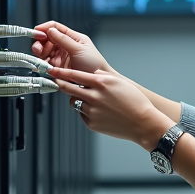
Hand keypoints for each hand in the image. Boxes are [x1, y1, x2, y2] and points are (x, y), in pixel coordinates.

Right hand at [32, 21, 113, 74]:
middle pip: (47, 39)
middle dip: (40, 42)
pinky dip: (42, 63)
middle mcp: (66, 46)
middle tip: (38, 48)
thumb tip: (50, 30)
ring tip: (41, 56)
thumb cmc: (95, 65)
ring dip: (40, 53)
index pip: (55, 28)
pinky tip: (44, 64)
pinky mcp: (58, 68)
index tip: (37, 32)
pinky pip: (46, 63)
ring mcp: (61, 57)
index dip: (45, 28)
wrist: (98, 83)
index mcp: (73, 38)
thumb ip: (64, 39)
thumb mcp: (79, 49)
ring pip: (45, 51)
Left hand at [51, 66, 172, 148]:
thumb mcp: (119, 82)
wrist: (142, 123)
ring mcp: (91, 110)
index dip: (60, 72)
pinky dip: (86, 111)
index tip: (52, 70)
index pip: (74, 75)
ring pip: (74, 102)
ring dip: (77, 99)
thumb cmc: (134, 101)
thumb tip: (89, 75)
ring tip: (93, 101)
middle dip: (59, 83)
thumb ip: (102, 76)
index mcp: (101, 83)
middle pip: (68, 88)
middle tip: (56, 81)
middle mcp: (94, 96)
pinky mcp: (91, 123)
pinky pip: (82, 114)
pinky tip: (100, 112)